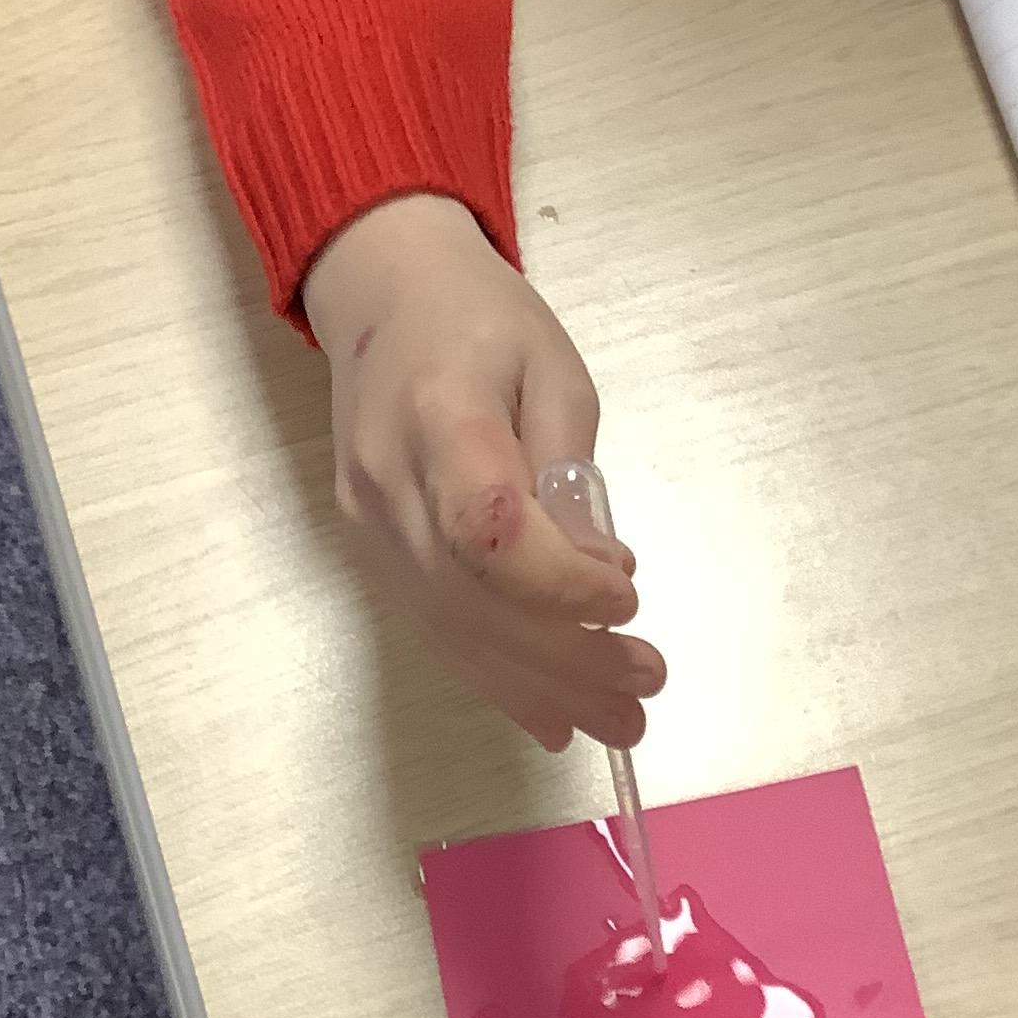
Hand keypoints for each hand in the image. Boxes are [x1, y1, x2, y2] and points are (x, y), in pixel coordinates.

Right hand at [302, 195, 665, 751]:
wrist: (383, 298)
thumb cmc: (480, 319)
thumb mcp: (553, 368)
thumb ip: (571, 471)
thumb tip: (600, 570)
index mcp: (438, 417)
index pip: (486, 528)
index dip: (558, 582)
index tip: (626, 595)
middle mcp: (389, 484)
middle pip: (472, 598)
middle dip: (568, 656)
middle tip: (647, 685)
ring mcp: (370, 526)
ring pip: (453, 630)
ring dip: (540, 686)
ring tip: (621, 720)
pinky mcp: (372, 551)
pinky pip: (436, 627)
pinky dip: (497, 676)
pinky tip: (552, 714)